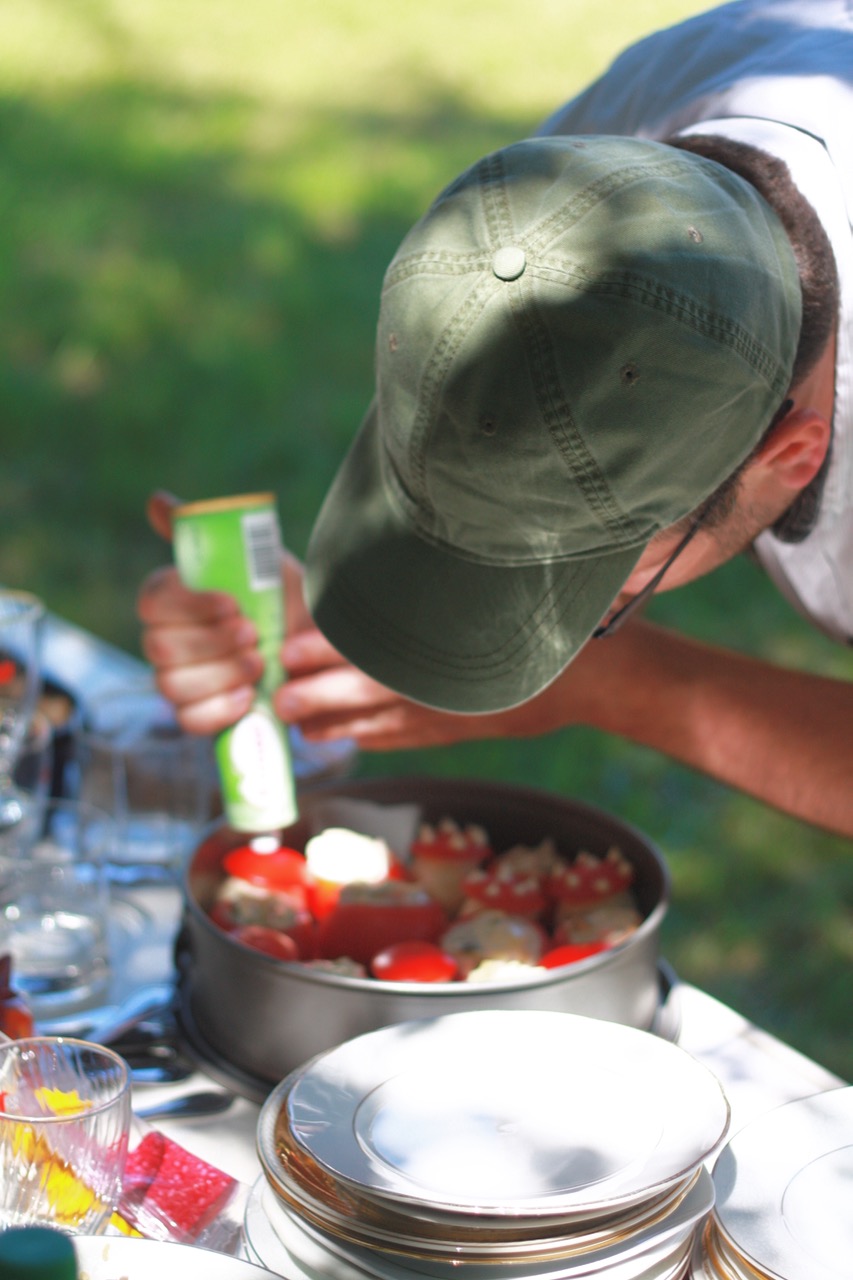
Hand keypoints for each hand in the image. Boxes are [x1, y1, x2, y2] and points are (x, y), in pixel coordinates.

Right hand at [137, 491, 264, 733]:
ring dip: (219, 674)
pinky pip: (188, 721)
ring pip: (171, 685)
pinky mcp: (196, 716)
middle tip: (254, 635)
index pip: (152, 600)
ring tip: (260, 664)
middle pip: (159, 646)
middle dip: (210, 642)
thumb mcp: (256, 557)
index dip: (189, 604)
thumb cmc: (278, 598)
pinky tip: (247, 697)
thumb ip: (203, 531)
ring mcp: (177, 681)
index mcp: (172, 600)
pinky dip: (218, 711)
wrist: (314, 647)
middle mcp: (166, 641)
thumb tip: (157, 499)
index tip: (233, 603)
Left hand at [276, 627, 595, 749]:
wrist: (597, 674)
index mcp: (444, 639)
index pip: (374, 642)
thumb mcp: (485, 602)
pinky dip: (377, 739)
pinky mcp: (463, 726)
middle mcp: (445, 675)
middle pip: (367, 683)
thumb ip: (437, 596)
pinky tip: (350, 740)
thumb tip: (379, 588)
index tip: (293, 649)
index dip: (329, 647)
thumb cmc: (544, 623)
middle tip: (282, 697)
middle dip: (321, 691)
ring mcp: (453, 706)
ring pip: (382, 719)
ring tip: (304, 729)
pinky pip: (409, 736)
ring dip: (339, 723)